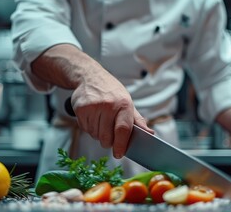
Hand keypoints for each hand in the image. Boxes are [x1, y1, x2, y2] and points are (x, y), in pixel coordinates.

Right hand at [31, 44, 153, 158]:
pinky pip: (85, 129)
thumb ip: (138, 121)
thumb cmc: (112, 92)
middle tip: (109, 134)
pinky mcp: (80, 108)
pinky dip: (89, 127)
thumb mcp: (128, 103)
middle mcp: (108, 105)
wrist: (90, 76)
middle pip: (106, 137)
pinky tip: (92, 117)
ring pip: (95, 135)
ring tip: (100, 120)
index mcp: (124, 104)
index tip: (119, 154)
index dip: (121, 145)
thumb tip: (150, 134)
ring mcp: (93, 106)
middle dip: (108, 141)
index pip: (123, 129)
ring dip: (98, 133)